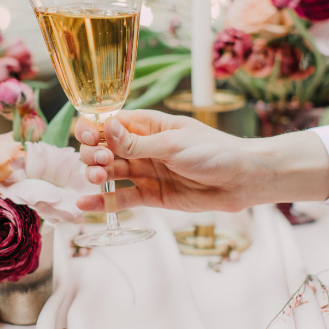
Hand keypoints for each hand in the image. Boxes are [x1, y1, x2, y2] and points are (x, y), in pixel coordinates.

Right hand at [74, 110, 328, 212]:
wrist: (243, 180)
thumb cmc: (214, 152)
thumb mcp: (173, 144)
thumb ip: (137, 143)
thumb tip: (107, 128)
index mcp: (148, 125)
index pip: (110, 123)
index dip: (93, 128)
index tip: (89, 137)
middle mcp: (142, 147)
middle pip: (103, 148)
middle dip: (94, 153)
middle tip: (100, 162)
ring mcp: (145, 172)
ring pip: (110, 173)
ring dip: (96, 175)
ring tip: (95, 180)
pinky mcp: (151, 195)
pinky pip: (122, 198)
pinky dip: (103, 202)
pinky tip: (85, 205)